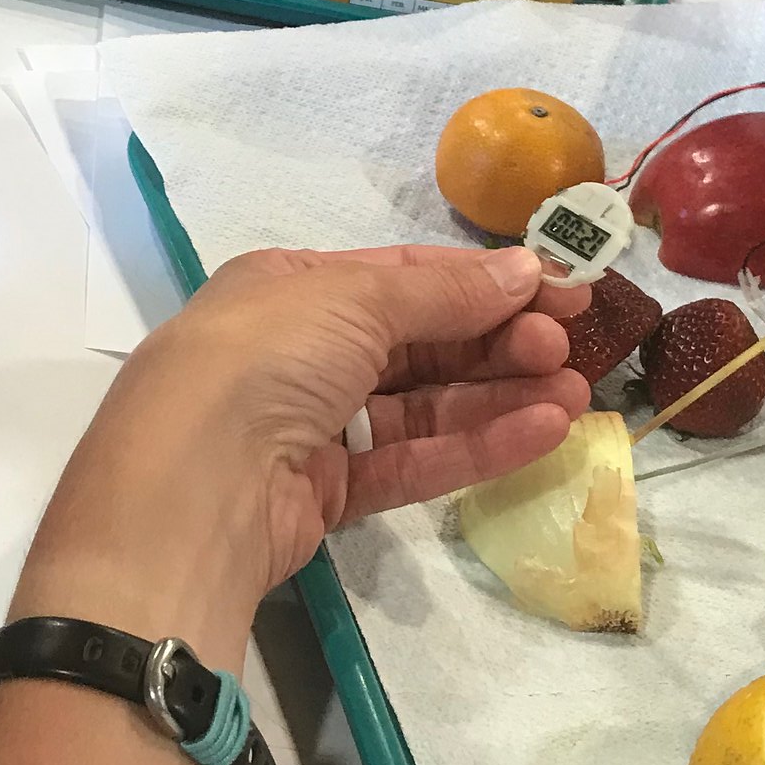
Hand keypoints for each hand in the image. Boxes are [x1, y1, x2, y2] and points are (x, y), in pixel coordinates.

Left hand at [15, 245, 591, 666]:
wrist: (188, 490)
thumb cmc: (264, 362)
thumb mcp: (353, 300)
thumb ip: (443, 293)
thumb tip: (522, 270)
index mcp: (290, 288)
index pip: (403, 277)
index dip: (485, 282)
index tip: (564, 291)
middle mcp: (298, 350)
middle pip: (418, 340)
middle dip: (497, 340)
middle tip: (569, 347)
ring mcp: (311, 426)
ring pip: (422, 404)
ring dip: (499, 395)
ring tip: (575, 395)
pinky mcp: (327, 494)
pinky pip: (411, 460)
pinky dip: (474, 446)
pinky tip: (540, 431)